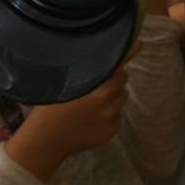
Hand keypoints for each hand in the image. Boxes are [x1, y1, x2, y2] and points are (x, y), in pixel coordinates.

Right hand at [3, 40, 143, 180]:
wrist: (45, 142)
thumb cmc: (50, 108)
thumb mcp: (62, 82)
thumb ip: (84, 70)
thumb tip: (99, 56)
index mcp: (95, 86)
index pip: (118, 64)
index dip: (128, 51)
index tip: (138, 42)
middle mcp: (107, 101)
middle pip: (122, 79)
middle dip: (113, 78)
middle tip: (96, 83)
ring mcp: (111, 118)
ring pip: (121, 97)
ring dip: (112, 95)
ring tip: (90, 102)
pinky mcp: (112, 131)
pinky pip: (117, 114)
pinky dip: (108, 113)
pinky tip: (90, 117)